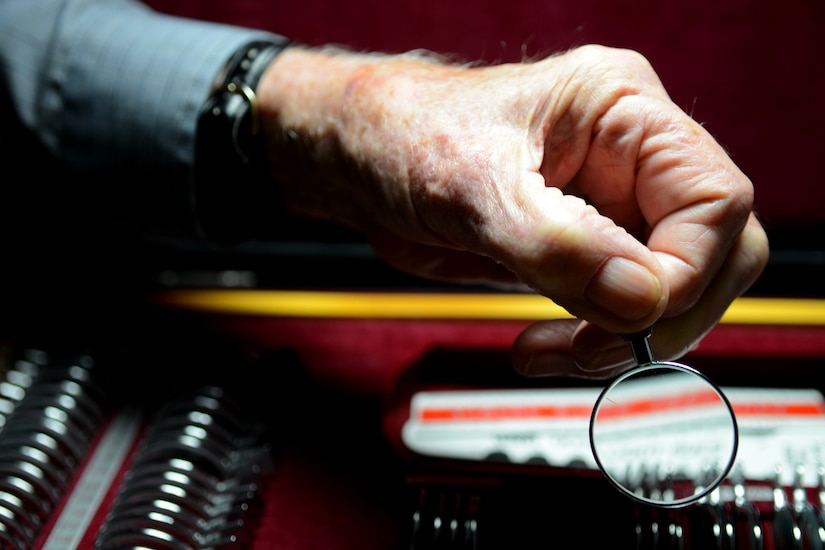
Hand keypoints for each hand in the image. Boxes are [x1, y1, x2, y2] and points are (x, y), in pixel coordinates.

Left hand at [257, 44, 768, 377]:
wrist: (359, 161)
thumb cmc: (406, 135)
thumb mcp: (473, 186)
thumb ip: (557, 246)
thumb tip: (639, 300)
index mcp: (621, 110)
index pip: (714, 198)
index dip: (687, 269)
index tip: (632, 312)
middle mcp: (629, 158)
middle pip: (714, 250)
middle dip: (665, 313)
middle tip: (599, 347)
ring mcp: (608, 206)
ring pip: (671, 288)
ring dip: (625, 337)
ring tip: (555, 353)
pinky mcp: (582, 248)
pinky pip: (621, 307)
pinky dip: (596, 341)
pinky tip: (548, 349)